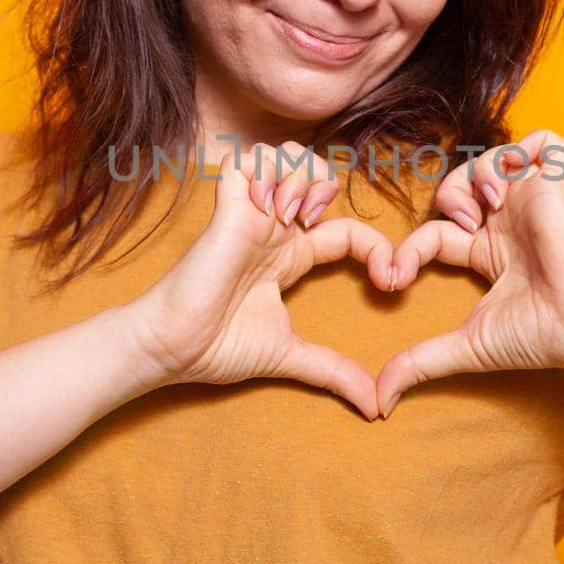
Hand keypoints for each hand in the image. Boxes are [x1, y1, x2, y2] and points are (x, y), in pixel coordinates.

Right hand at [132, 141, 394, 418]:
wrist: (172, 348)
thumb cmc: (217, 348)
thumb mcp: (289, 356)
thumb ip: (332, 372)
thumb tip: (375, 407)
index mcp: (291, 259)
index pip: (348, 232)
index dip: (378, 249)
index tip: (391, 283)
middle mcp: (275, 229)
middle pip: (319, 174)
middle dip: (335, 191)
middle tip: (330, 230)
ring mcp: (251, 214)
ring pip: (287, 156)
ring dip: (303, 177)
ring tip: (296, 216)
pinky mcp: (228, 207)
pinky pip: (249, 159)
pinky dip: (268, 172)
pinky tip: (270, 208)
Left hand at [374, 129, 563, 417]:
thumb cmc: (536, 337)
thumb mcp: (464, 346)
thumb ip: (419, 364)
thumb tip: (378, 402)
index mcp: (487, 253)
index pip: (435, 233)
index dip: (409, 251)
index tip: (393, 281)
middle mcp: (509, 224)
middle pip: (461, 183)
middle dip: (445, 195)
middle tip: (457, 223)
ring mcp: (534, 202)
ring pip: (495, 156)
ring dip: (478, 172)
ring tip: (488, 203)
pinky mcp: (557, 187)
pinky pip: (551, 141)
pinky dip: (529, 149)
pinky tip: (513, 184)